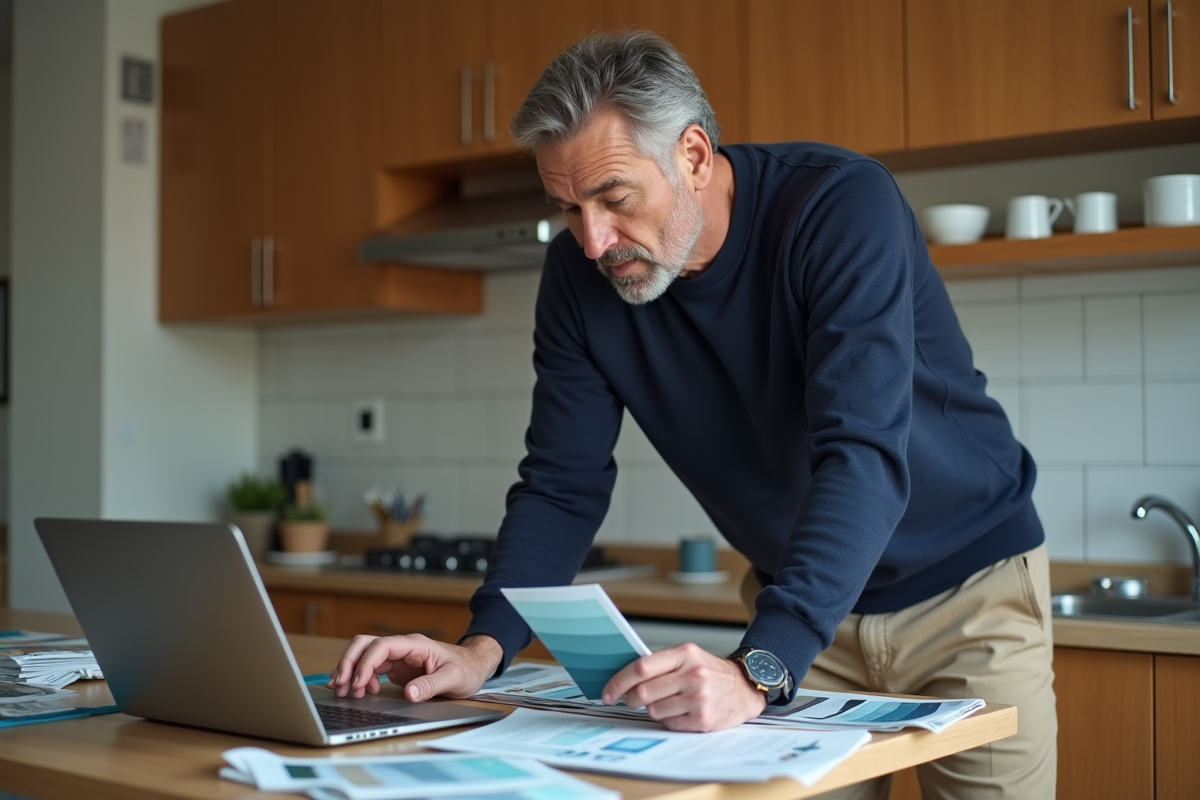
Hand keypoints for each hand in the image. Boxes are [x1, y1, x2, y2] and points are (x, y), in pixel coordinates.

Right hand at [327, 633, 502, 701]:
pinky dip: (362, 679)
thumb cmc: (466, 668)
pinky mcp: (396, 668)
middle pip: (365, 645)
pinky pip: (372, 668)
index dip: (366, 663)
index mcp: (415, 645)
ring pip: (365, 656)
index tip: (359, 683)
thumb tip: (409, 694)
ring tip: (344, 692)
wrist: (473, 667)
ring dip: (351, 671)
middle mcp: (403, 648)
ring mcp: (398, 657)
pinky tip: (364, 692)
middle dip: (349, 663)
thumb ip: (431, 685)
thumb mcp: (453, 678)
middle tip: (339, 685)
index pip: (381, 646)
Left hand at [602, 643, 766, 731]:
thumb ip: (661, 664)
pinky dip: (669, 720)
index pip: (641, 667)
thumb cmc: (711, 672)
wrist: (745, 688)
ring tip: (666, 702)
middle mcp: (693, 674)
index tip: (608, 691)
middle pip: (643, 692)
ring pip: (654, 710)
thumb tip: (625, 677)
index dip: (619, 681)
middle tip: (628, 700)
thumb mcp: (689, 657)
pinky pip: (670, 723)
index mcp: (685, 654)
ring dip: (653, 710)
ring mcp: (699, 698)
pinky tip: (680, 712)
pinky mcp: (703, 719)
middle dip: (629, 699)